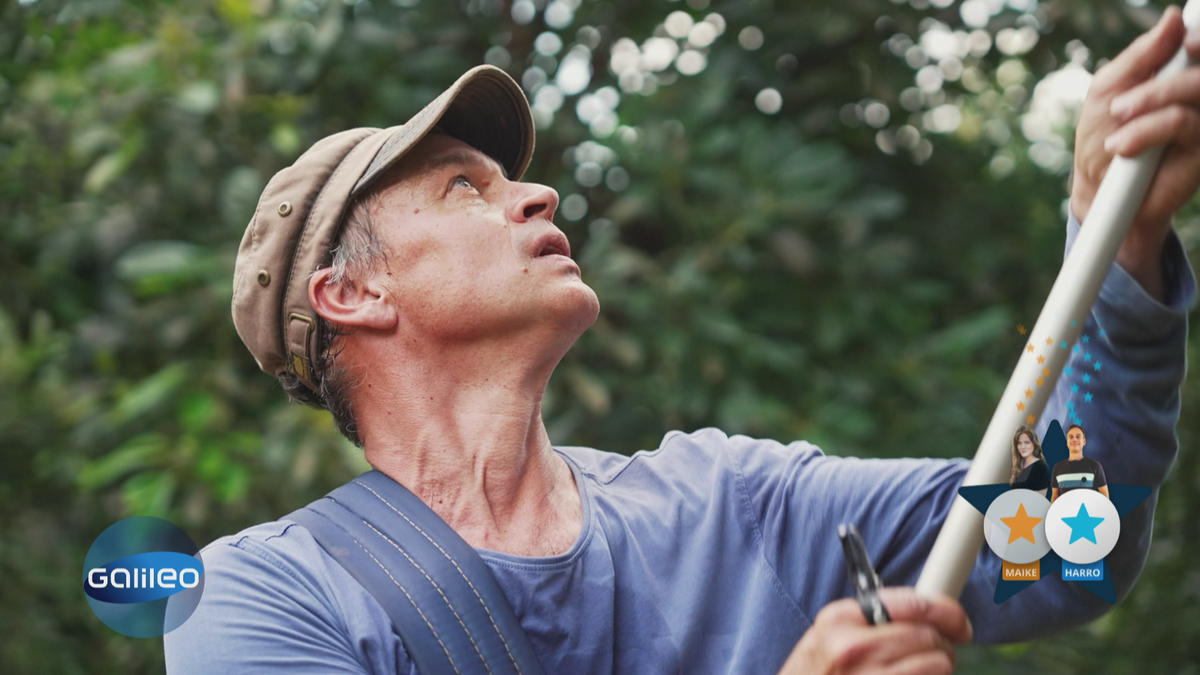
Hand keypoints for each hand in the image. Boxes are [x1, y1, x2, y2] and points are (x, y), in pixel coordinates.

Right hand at [777, 587, 971, 674]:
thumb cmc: (816, 671)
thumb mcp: (830, 633)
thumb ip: (872, 616)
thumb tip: (926, 611)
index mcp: (841, 619)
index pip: (913, 604)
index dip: (947, 611)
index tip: (959, 622)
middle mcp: (855, 648)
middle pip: (929, 636)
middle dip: (940, 644)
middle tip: (935, 651)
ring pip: (936, 665)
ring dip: (936, 669)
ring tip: (916, 671)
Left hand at [1070, 6, 1199, 300]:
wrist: (1097, 187)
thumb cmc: (1102, 135)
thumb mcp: (1109, 89)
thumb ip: (1141, 55)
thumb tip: (1174, 17)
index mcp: (1175, 72)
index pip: (1199, 44)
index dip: (1199, 36)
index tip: (1186, 41)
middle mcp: (1194, 93)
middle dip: (1159, 82)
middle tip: (1119, 105)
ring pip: (1195, 89)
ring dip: (1148, 105)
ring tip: (1116, 128)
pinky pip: (1184, 122)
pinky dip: (1147, 131)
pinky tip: (1123, 148)